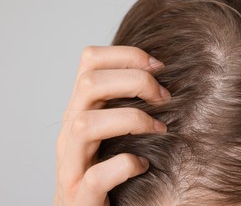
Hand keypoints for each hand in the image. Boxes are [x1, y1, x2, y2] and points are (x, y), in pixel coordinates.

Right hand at [54, 46, 168, 205]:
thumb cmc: (104, 165)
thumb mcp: (110, 127)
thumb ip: (123, 101)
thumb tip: (162, 74)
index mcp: (80, 109)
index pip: (90, 60)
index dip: (126, 55)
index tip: (159, 67)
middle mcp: (70, 131)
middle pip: (89, 84)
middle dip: (135, 82)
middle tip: (164, 97)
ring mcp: (71, 164)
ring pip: (85, 125)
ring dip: (131, 119)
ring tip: (159, 127)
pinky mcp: (79, 196)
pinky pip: (96, 176)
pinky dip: (125, 166)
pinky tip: (142, 166)